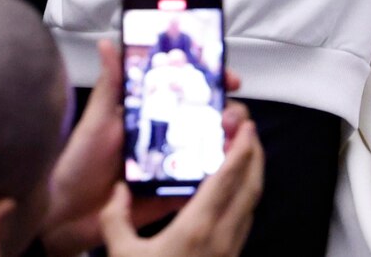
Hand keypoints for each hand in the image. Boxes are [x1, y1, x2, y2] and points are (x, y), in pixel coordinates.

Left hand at [43, 40, 248, 256]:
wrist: (68, 213)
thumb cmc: (80, 162)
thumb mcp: (97, 119)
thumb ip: (110, 83)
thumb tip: (107, 43)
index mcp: (151, 112)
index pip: (188, 89)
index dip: (211, 80)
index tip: (227, 76)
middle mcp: (167, 134)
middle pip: (208, 115)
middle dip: (228, 108)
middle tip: (230, 111)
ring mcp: (173, 163)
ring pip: (212, 145)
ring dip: (228, 138)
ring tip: (231, 134)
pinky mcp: (173, 192)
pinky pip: (203, 181)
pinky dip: (218, 172)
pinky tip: (226, 164)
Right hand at [98, 119, 262, 256]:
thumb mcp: (121, 255)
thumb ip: (116, 219)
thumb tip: (117, 190)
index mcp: (197, 229)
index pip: (228, 178)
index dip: (241, 148)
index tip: (246, 126)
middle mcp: (221, 238)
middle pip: (251, 186)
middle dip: (255, 155)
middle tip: (249, 131)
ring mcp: (229, 252)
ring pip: (252, 204)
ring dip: (253, 175)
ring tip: (244, 155)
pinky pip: (245, 221)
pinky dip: (245, 198)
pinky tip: (233, 194)